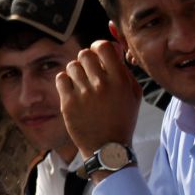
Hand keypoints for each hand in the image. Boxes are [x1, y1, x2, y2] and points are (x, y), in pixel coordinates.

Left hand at [56, 40, 141, 161]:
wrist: (107, 147)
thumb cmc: (122, 119)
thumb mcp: (133, 94)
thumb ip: (124, 70)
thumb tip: (114, 48)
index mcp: (119, 80)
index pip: (104, 47)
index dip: (98, 46)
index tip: (98, 53)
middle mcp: (101, 84)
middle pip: (85, 54)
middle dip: (86, 59)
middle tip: (88, 70)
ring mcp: (83, 94)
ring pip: (72, 66)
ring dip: (76, 71)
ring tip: (81, 82)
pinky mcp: (68, 104)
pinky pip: (60, 79)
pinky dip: (65, 80)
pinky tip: (71, 88)